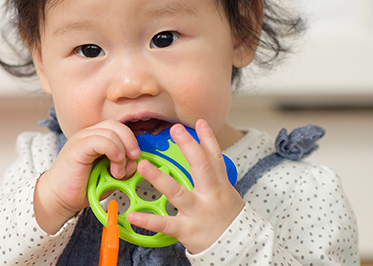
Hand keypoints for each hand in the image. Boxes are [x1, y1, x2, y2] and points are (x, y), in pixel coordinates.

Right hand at [34, 120, 140, 233]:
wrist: (59, 198)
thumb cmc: (82, 187)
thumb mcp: (109, 176)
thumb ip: (123, 167)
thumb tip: (136, 161)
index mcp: (96, 138)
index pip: (119, 128)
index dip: (131, 141)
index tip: (135, 159)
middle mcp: (88, 135)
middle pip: (116, 125)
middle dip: (130, 142)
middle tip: (133, 160)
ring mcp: (82, 139)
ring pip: (111, 131)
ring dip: (122, 152)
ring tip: (118, 172)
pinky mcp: (77, 147)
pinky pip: (100, 140)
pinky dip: (113, 150)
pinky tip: (114, 165)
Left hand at [127, 120, 244, 253]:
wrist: (239, 250)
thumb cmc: (228, 219)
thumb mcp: (227, 194)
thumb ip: (214, 175)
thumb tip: (204, 152)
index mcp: (220, 185)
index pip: (214, 158)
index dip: (208, 139)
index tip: (199, 122)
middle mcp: (210, 195)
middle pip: (200, 166)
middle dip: (189, 146)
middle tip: (175, 129)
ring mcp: (198, 212)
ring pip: (178, 192)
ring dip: (159, 178)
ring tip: (143, 165)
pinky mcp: (187, 229)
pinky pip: (165, 223)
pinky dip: (148, 220)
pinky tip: (132, 214)